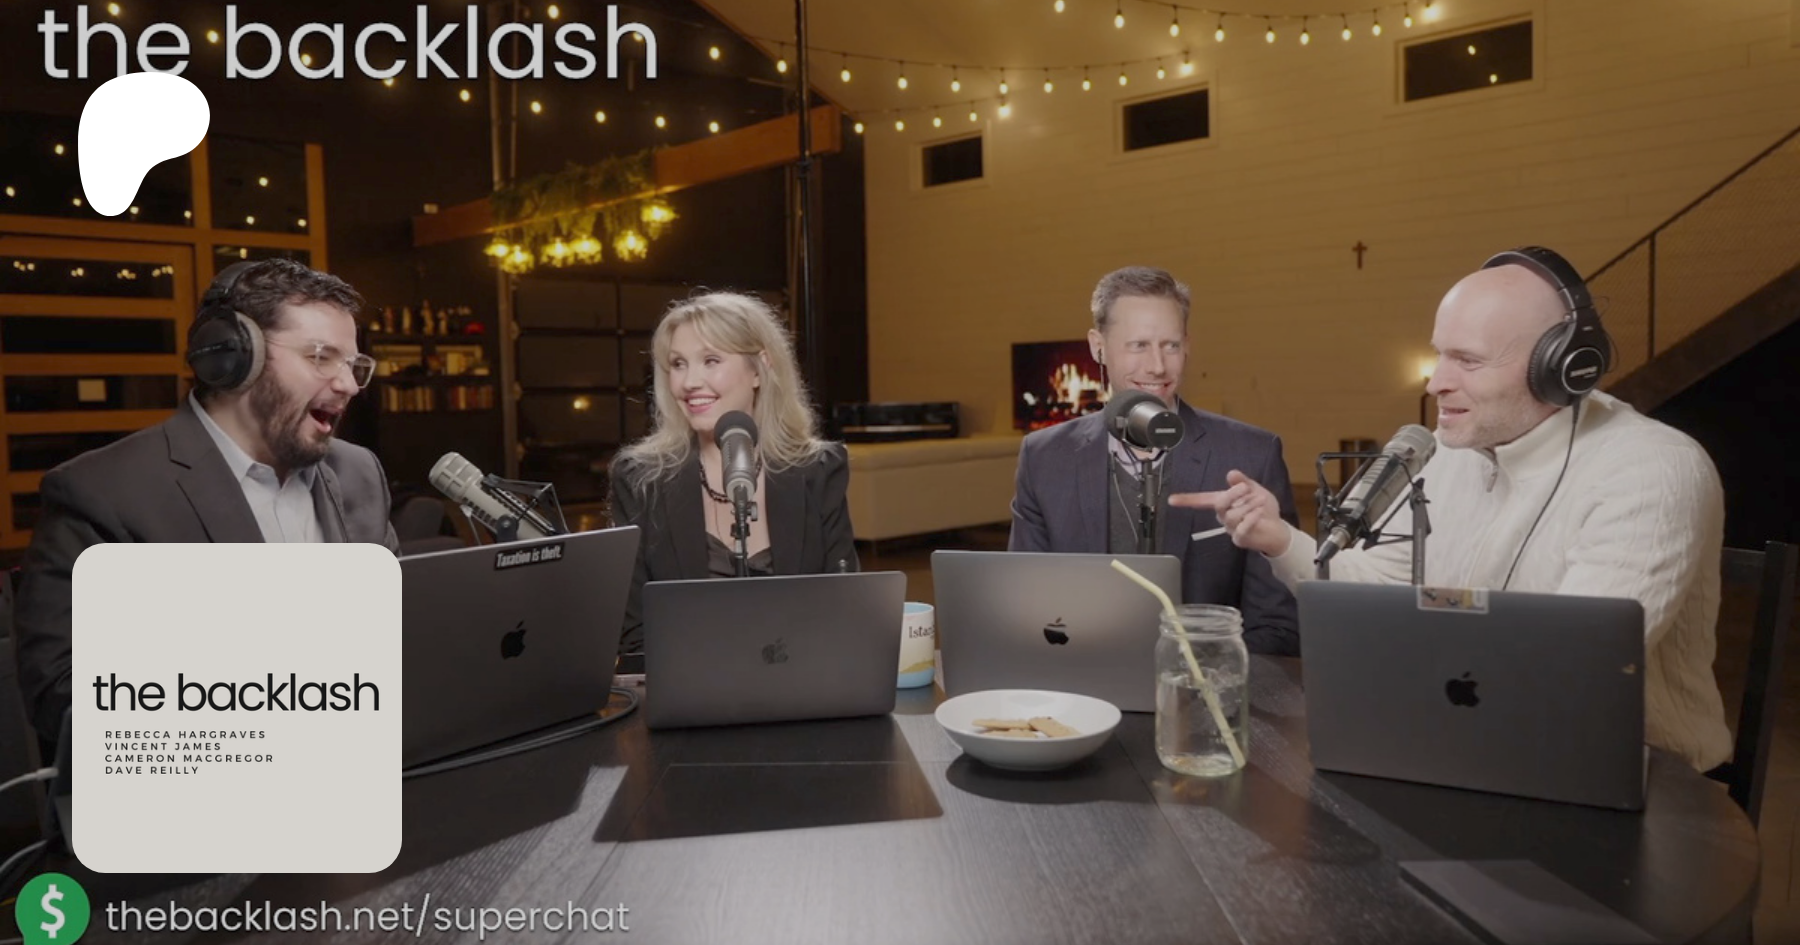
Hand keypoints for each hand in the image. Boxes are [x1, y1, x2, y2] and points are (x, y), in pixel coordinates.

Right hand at [1169, 470, 1292, 556]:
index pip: (1201, 500)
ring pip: (1231, 515)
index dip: (1186, 500)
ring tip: (1260, 500)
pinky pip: (1241, 529)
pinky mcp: (1240, 539)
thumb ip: (1243, 482)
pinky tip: (1259, 512)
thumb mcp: (1255, 490)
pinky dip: (1251, 518)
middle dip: (1232, 494)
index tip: (1171, 500)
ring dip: (1247, 505)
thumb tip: (1231, 473)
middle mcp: (1223, 516)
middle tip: (1246, 488)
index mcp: (1223, 503)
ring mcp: (1230, 529)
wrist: (1277, 530)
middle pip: (1219, 504)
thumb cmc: (1263, 509)